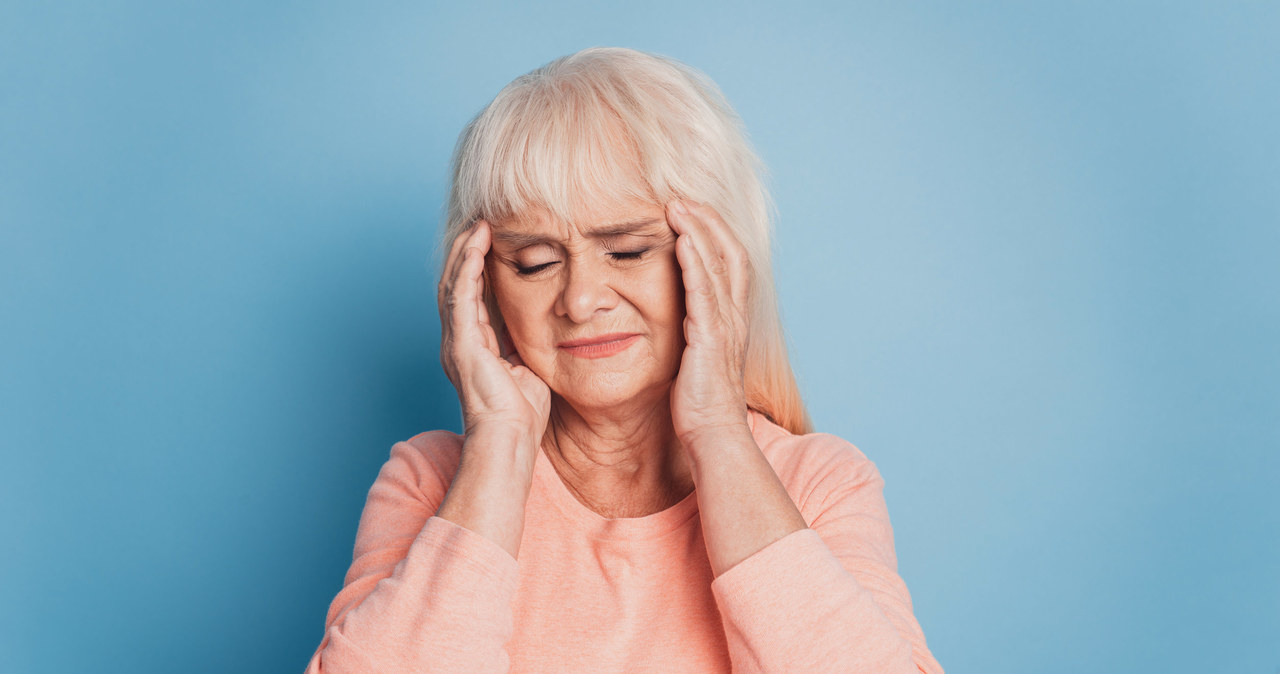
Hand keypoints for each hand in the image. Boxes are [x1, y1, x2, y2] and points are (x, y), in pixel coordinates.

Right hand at [438, 220, 550, 447]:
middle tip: (480, 223)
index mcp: (474, 345)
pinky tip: (474, 246)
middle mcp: (459, 340)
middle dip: (466, 252)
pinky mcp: (462, 343)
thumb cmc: (522, 414)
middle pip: (457, 284)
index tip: (491, 241)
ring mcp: (457, 341)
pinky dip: (466, 268)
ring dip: (464, 252)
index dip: (479, 267)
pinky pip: (460, 296)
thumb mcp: (527, 367)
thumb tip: (542, 325)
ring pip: (454, 284)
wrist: (510, 438)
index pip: (473, 296)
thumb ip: (524, 344)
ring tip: (476, 226)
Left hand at [666, 200, 752, 450]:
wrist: (714, 435)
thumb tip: (679, 315)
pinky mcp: (710, 339)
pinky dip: (695, 263)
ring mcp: (725, 326)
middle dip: (708, 221)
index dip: (714, 233)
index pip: (731, 263)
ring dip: (699, 231)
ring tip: (678, 205)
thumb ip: (693, 331)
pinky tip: (682, 241)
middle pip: (730, 253)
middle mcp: (734, 317)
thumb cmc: (701, 402)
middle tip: (683, 196)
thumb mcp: (698, 357)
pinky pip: (704, 293)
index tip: (691, 211)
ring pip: (718, 266)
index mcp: (732, 319)